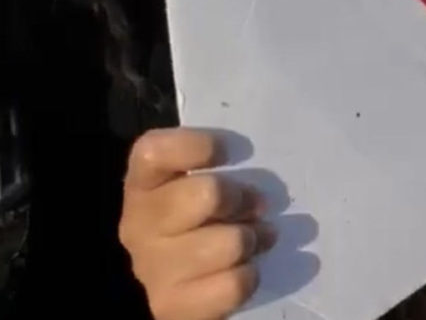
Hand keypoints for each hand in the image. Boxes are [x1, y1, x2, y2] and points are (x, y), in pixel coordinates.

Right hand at [119, 128, 275, 319]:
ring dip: (251, 239)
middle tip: (255, 204)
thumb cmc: (198, 214)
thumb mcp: (200, 177)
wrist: (178, 279)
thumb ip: (218, 164)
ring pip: (229, 244)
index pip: (154, 152)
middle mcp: (137, 224)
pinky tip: (243, 268)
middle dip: (242, 198)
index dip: (197, 146)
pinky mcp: (171, 306)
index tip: (227, 153)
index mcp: (143, 183)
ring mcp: (151, 269)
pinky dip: (249, 275)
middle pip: (206, 196)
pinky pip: (233, 285)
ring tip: (253, 237)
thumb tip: (262, 165)